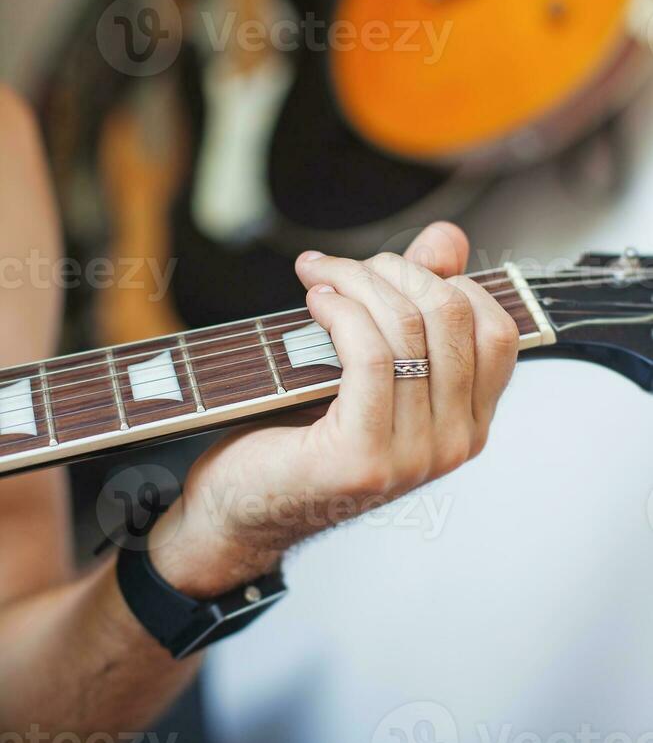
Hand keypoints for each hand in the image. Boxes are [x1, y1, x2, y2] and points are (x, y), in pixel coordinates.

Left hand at [151, 223, 518, 598]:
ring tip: (319, 276)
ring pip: (408, 328)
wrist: (244, 505)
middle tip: (343, 268)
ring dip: (357, 281)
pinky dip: (342, 311)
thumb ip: (415, 303)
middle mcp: (457, 444)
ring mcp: (415, 457)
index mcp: (470, 422)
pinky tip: (316, 300)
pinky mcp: (364, 456)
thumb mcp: (371, 359)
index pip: (497, 329)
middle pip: (453, 315)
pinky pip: (371, 355)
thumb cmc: (302, 428)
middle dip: (394, 270)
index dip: (445, 280)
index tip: (388, 269)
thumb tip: (448, 238)